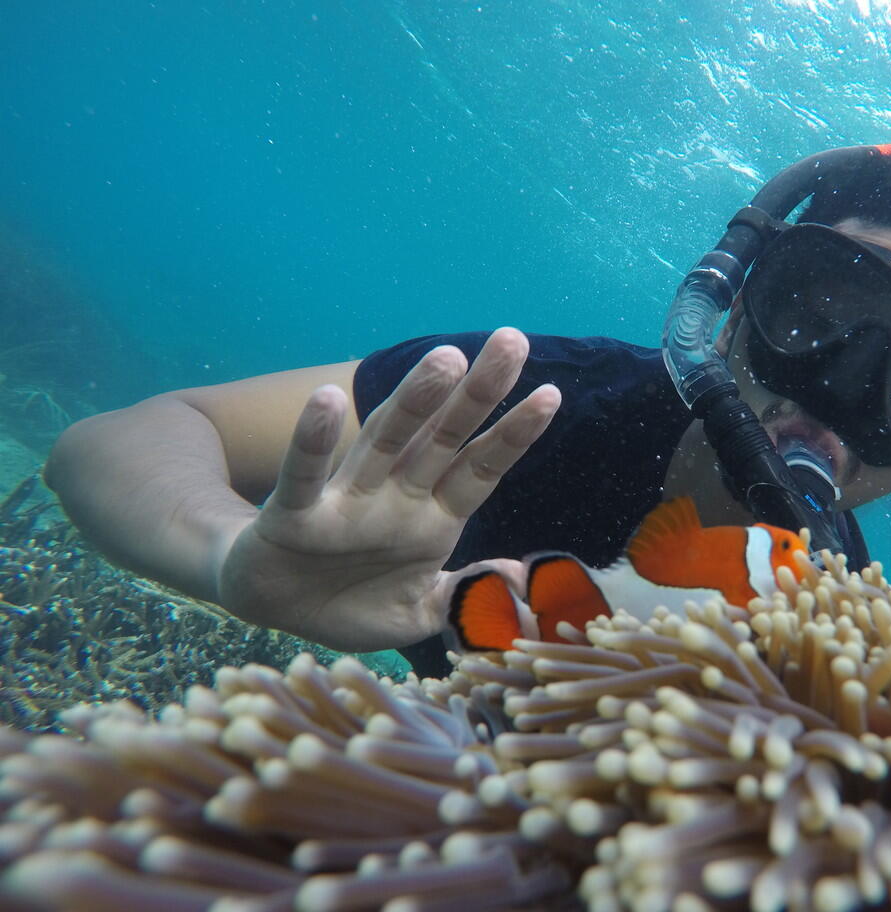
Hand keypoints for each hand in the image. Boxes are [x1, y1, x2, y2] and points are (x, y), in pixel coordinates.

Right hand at [216, 328, 559, 650]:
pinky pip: (305, 475)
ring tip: (446, 357)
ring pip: (386, 441)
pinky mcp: (294, 516)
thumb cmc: (352, 602)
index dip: (513, 434)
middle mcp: (396, 497)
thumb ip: (462, 597)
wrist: (273, 611)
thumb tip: (516, 578)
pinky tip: (327, 399)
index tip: (551, 394)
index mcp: (432, 517)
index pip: (481, 468)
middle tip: (512, 342)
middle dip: (478, 393)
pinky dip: (313, 440)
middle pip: (444, 438)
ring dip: (414, 400)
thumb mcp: (417, 614)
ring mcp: (347, 502)